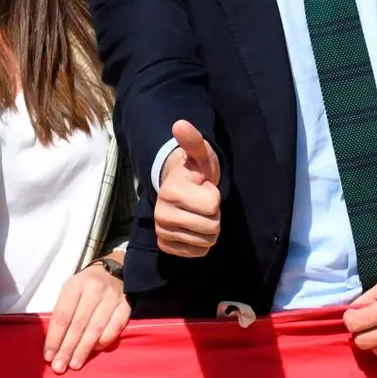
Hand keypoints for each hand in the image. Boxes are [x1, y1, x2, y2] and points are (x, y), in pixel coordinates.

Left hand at [43, 259, 129, 373]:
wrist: (115, 270)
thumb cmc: (86, 286)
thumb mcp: (70, 290)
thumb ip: (63, 312)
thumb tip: (53, 344)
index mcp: (75, 285)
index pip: (62, 315)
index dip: (55, 338)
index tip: (48, 356)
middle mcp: (94, 290)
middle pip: (78, 324)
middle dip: (67, 348)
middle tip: (59, 367)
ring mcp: (112, 297)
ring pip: (96, 328)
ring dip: (84, 349)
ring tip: (75, 364)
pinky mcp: (127, 305)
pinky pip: (116, 327)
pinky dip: (105, 340)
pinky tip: (96, 350)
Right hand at [155, 120, 220, 257]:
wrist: (179, 189)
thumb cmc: (194, 172)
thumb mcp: (199, 155)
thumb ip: (193, 141)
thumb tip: (180, 124)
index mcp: (171, 192)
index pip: (212, 206)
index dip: (214, 196)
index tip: (204, 188)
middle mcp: (162, 215)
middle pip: (211, 227)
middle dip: (214, 215)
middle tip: (203, 203)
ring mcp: (162, 232)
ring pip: (207, 242)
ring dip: (209, 229)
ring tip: (198, 213)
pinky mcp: (166, 246)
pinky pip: (198, 252)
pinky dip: (202, 242)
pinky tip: (194, 227)